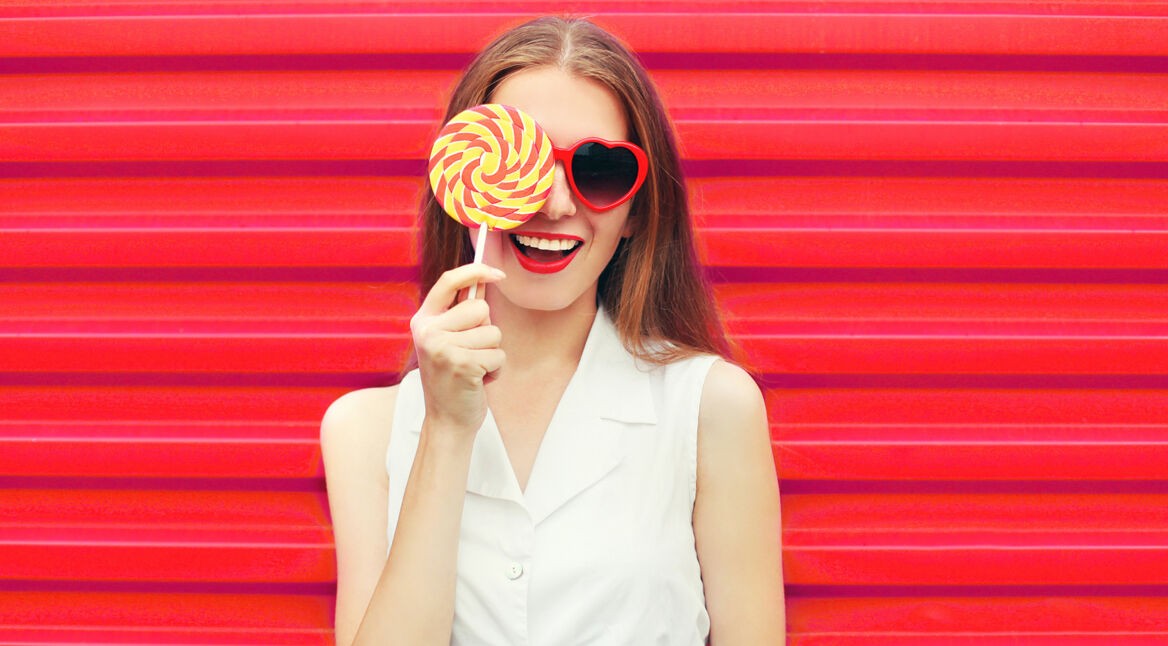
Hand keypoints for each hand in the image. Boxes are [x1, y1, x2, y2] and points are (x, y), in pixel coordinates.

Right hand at [410, 263, 505, 437]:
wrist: (447, 421)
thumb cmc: (453, 379)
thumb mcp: (448, 342)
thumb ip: (461, 313)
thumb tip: (484, 279)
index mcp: (423, 321)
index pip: (449, 281)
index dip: (476, 270)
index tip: (498, 273)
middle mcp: (428, 331)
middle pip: (480, 308)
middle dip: (486, 330)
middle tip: (470, 353)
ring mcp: (443, 348)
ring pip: (493, 332)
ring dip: (492, 353)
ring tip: (474, 369)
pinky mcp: (462, 364)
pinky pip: (499, 355)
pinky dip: (496, 370)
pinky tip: (478, 381)